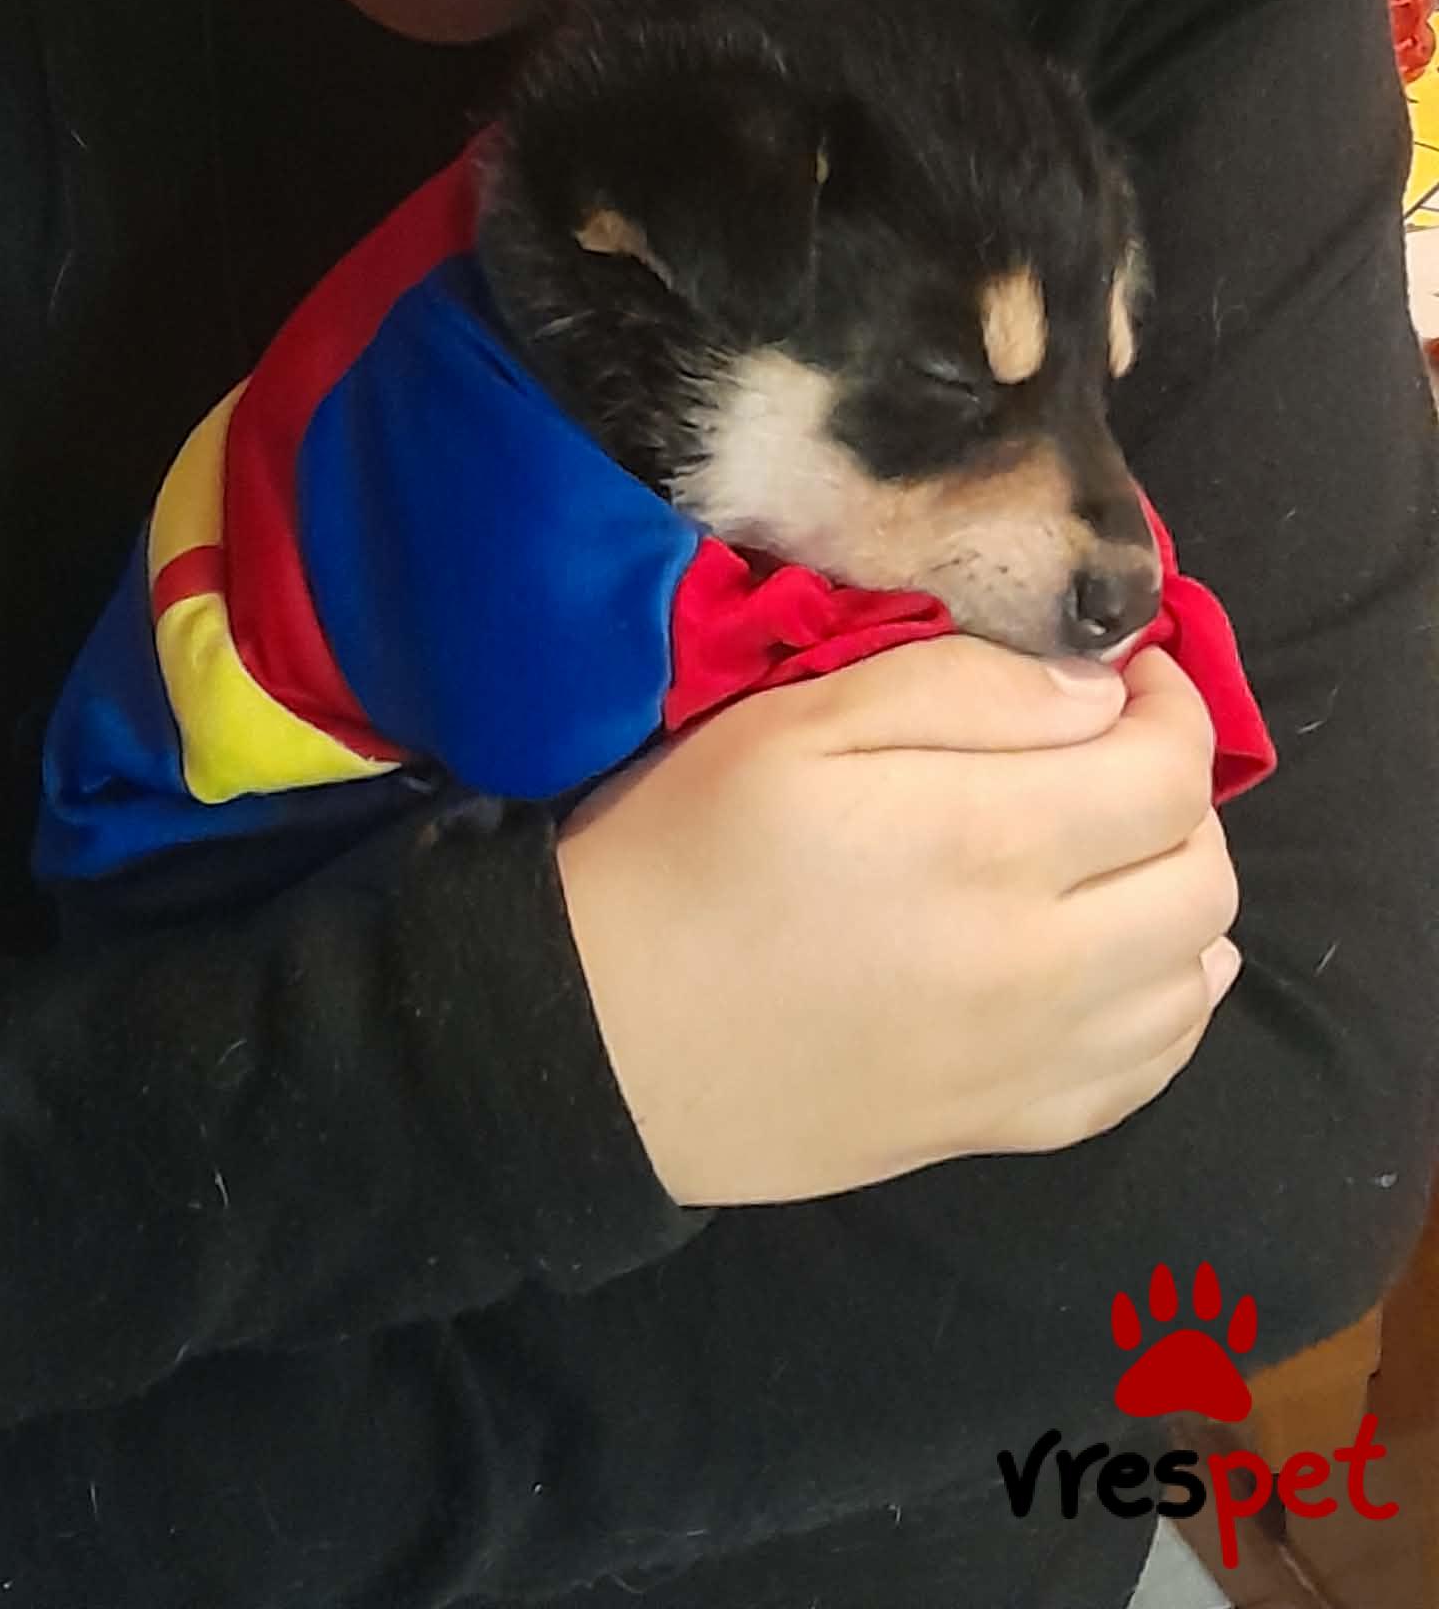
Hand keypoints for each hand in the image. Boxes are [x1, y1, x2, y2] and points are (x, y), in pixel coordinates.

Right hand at [557, 641, 1238, 1206]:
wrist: (602, 1041)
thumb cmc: (685, 854)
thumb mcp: (796, 723)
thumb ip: (959, 689)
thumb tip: (1096, 697)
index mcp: (987, 844)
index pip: (1170, 772)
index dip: (1174, 704)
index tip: (1128, 677)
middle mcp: (1040, 965)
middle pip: (1203, 877)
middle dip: (1182, 796)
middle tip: (1110, 759)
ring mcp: (1030, 1062)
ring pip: (1195, 979)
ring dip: (1181, 898)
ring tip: (1115, 856)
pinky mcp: (1002, 1129)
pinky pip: (1147, 1074)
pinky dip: (1165, 1004)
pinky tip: (1116, 963)